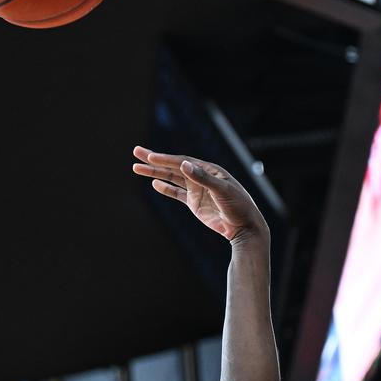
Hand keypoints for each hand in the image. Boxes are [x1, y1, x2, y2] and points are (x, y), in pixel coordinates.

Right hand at [132, 147, 268, 242]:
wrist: (244, 228)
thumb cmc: (238, 207)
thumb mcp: (222, 191)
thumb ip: (203, 178)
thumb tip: (184, 164)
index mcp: (209, 170)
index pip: (183, 161)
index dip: (165, 159)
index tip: (150, 157)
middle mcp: (201, 177)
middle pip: (174, 166)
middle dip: (154, 160)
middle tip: (136, 152)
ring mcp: (197, 190)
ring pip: (172, 179)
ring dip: (155, 173)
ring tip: (136, 168)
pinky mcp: (195, 204)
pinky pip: (176, 194)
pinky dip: (165, 189)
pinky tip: (154, 183)